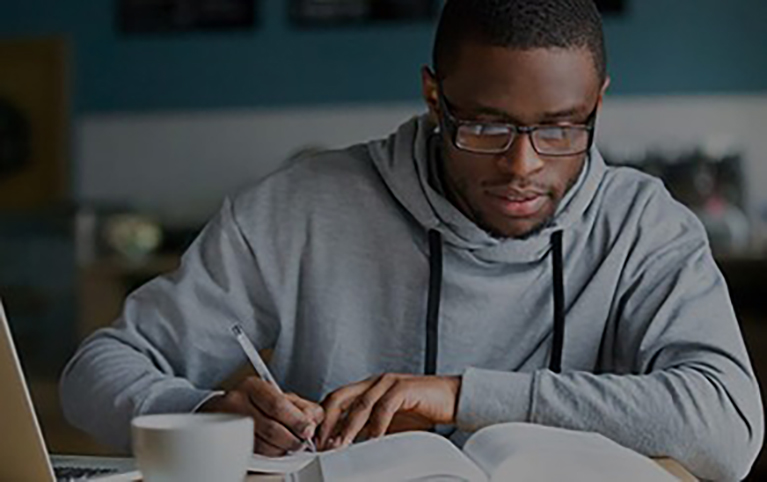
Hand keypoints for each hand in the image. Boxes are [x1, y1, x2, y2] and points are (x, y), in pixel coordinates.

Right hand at [198, 377, 323, 455]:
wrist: (222, 411)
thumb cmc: (255, 402)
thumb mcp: (279, 396)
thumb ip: (301, 406)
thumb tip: (314, 420)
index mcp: (252, 386)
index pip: (278, 405)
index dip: (296, 420)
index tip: (308, 429)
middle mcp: (237, 402)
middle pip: (271, 428)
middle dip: (292, 439)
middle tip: (301, 441)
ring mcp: (229, 424)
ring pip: (263, 445)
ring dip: (281, 449)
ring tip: (287, 444)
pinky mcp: (228, 442)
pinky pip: (255, 454)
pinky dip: (269, 454)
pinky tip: (273, 447)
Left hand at [316, 374, 460, 450]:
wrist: (453, 399)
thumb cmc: (422, 410)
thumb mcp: (389, 422)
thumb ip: (368, 428)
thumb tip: (347, 445)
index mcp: (368, 387)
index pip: (336, 400)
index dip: (323, 419)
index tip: (316, 441)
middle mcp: (374, 382)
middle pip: (340, 397)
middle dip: (328, 422)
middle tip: (321, 444)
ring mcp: (388, 382)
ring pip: (360, 404)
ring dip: (347, 427)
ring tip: (340, 446)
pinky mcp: (404, 388)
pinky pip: (384, 407)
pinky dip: (376, 425)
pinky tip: (372, 440)